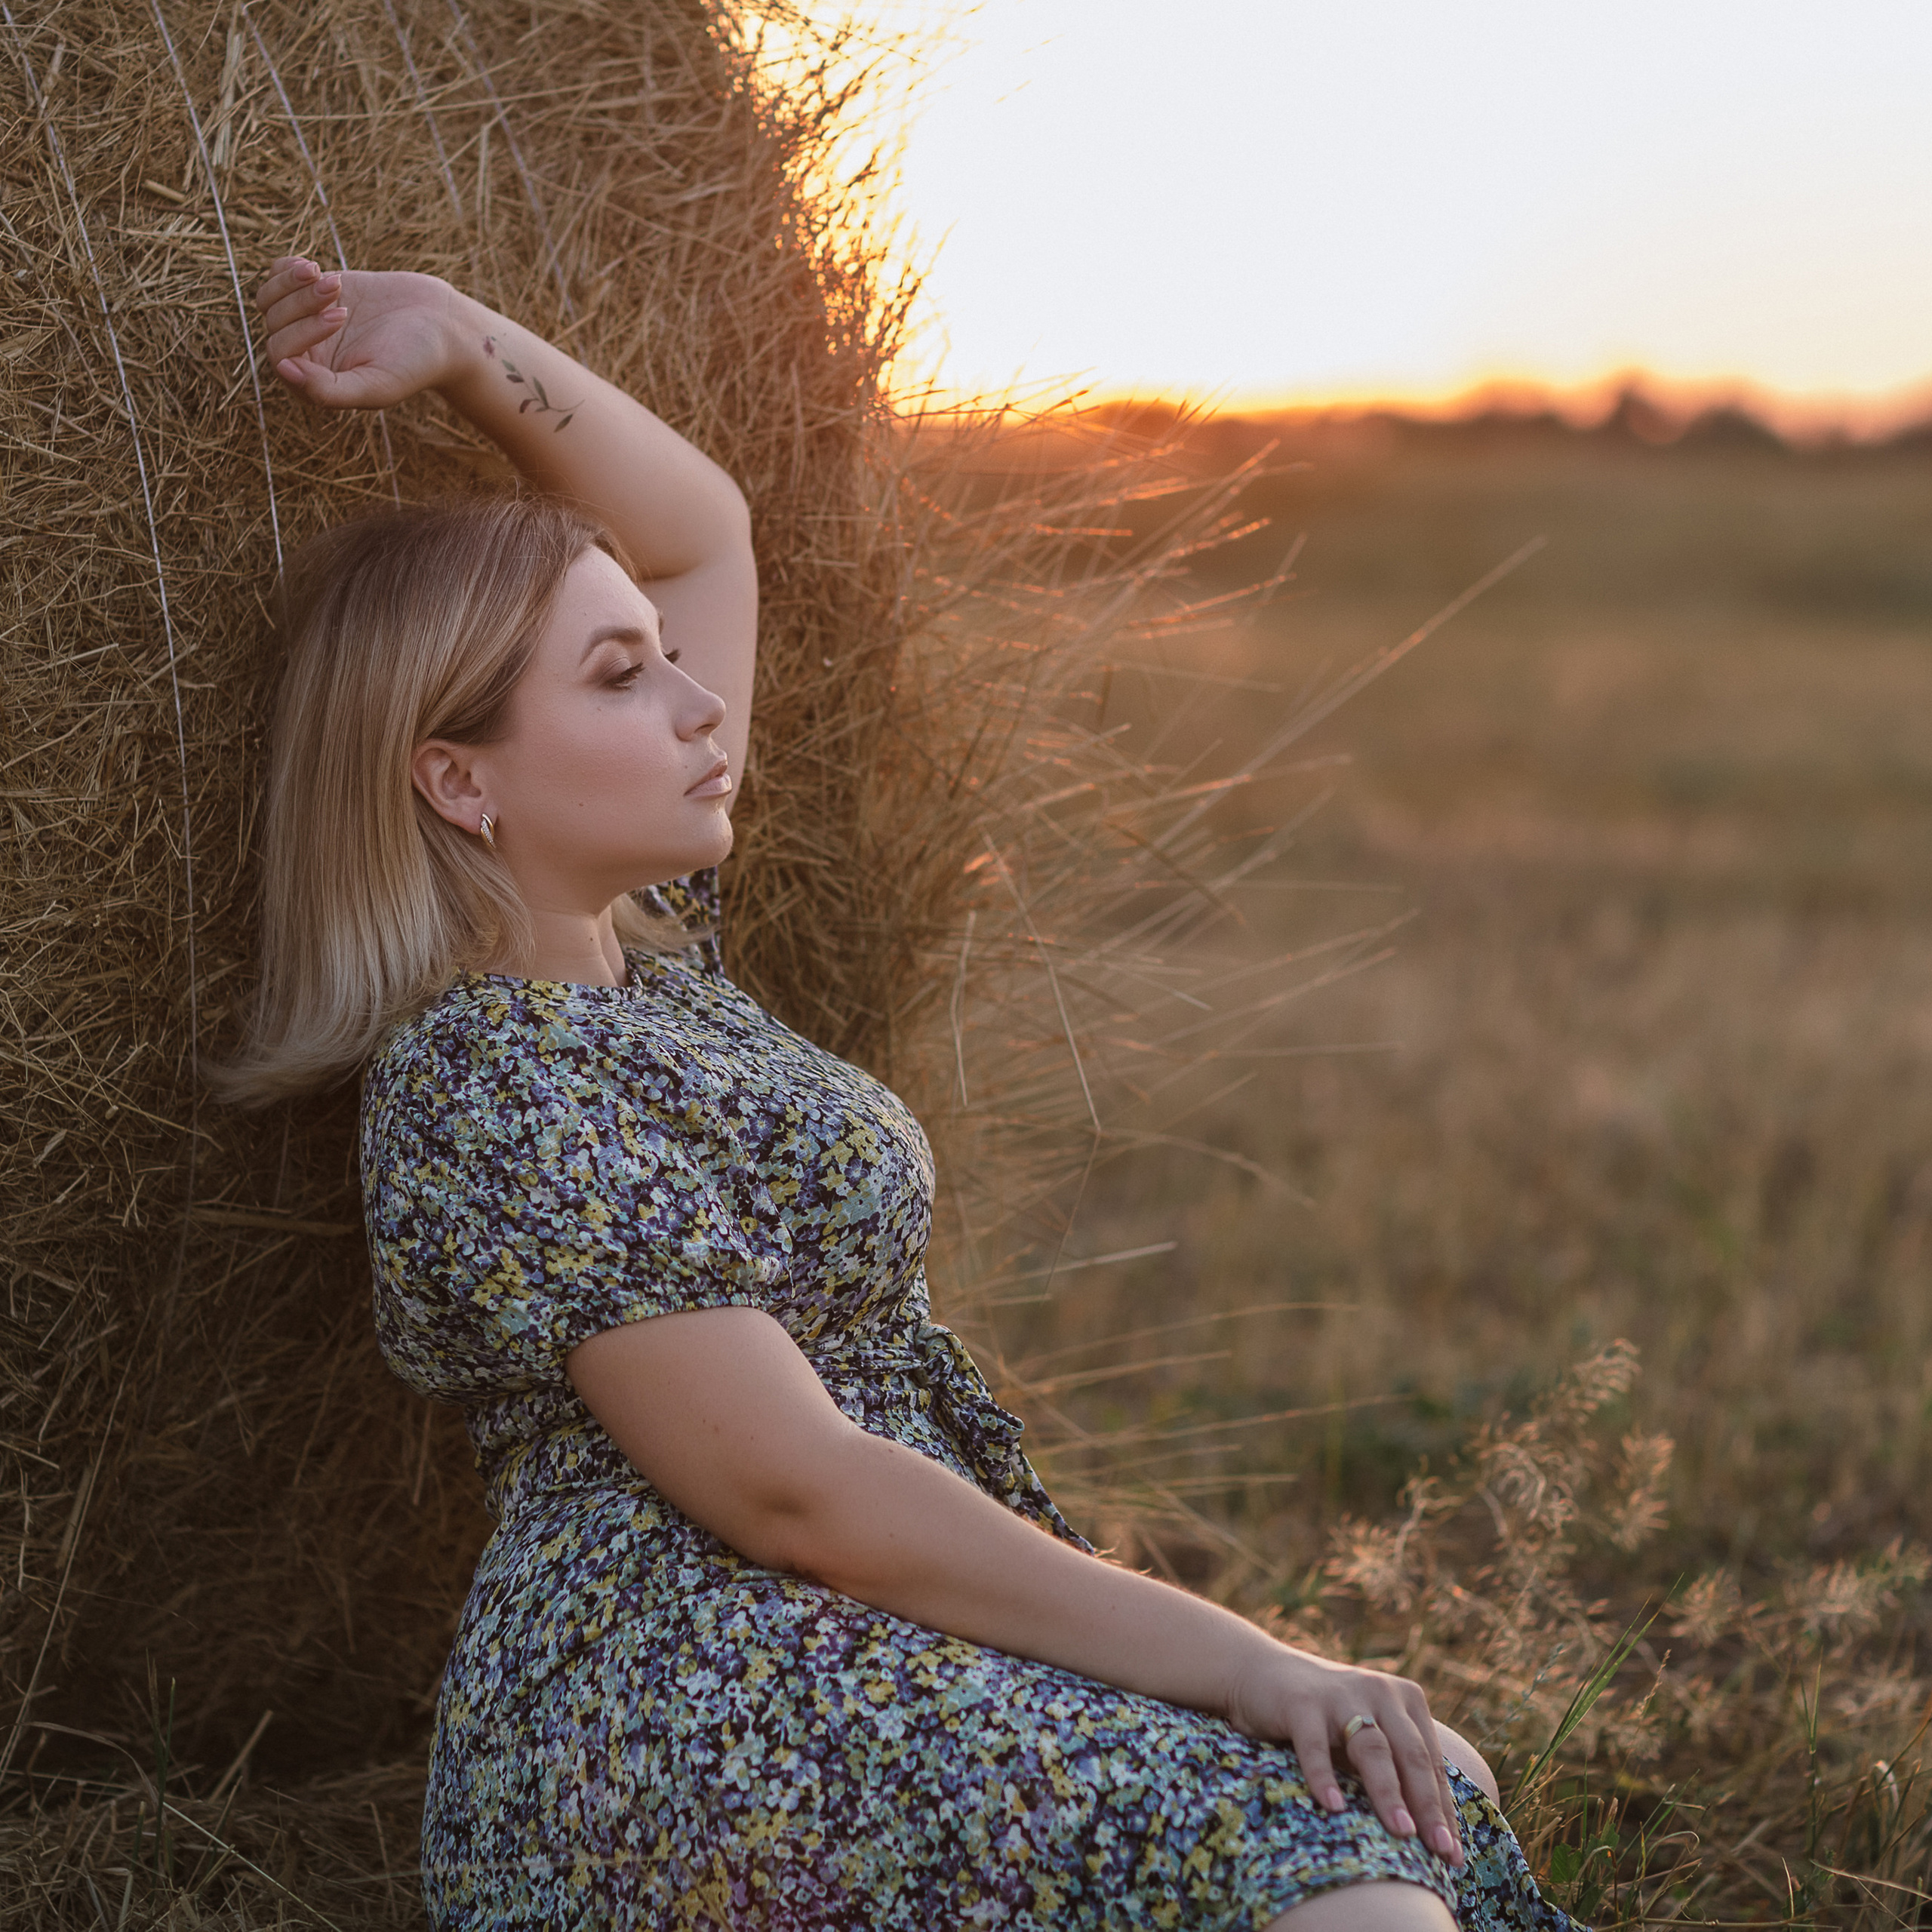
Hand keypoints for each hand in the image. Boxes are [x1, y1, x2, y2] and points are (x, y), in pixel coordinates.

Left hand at [255, 256, 469, 411]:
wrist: (441, 325)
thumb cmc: (415, 362)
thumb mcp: (378, 385)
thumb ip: (330, 391)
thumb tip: (284, 370)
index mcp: (317, 384)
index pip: (281, 355)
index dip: (303, 331)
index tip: (343, 316)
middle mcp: (305, 356)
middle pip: (273, 323)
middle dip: (302, 303)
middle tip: (340, 291)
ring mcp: (305, 322)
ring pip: (269, 299)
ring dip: (293, 283)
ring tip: (332, 278)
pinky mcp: (312, 293)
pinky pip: (277, 276)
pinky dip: (288, 268)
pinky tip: (315, 267)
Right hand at [1224, 1646, 1463, 1867]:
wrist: (1259, 1671)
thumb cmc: (1323, 1719)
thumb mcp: (1365, 1735)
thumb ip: (1394, 1768)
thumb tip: (1431, 1837)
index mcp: (1404, 1700)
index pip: (1431, 1762)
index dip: (1444, 1809)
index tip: (1454, 1856)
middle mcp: (1379, 1692)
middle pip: (1411, 1755)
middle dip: (1428, 1806)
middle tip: (1439, 1850)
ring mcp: (1340, 1695)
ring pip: (1372, 1749)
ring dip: (1389, 1793)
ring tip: (1402, 1832)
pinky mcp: (1300, 1702)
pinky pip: (1315, 1745)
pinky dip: (1324, 1776)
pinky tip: (1332, 1807)